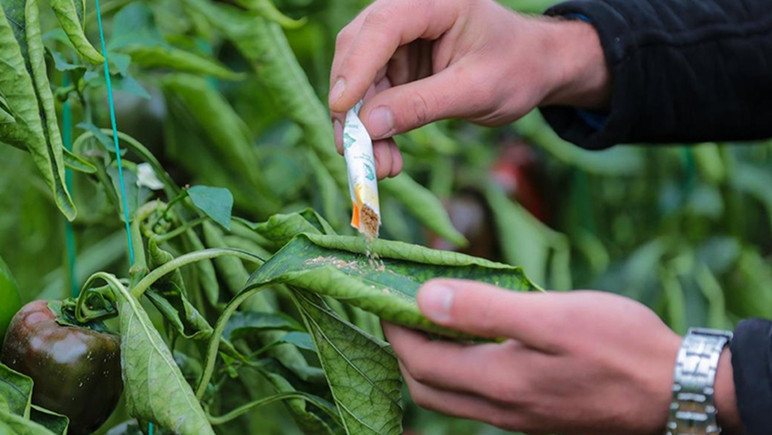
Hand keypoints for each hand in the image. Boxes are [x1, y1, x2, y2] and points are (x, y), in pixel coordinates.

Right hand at [329, 0, 609, 178]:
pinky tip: (388, 157)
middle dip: (353, 105)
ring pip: (360, 80)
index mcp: (436, 2)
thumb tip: (370, 126)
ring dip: (362, 126)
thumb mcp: (477, 90)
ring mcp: (400, 41)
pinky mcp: (397, 66)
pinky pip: (372, 98)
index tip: (342, 108)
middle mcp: (410, 14)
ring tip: (382, 167)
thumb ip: (424, 104)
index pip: (384, 25)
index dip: (357, 66)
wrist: (536, 69)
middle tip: (355, 152)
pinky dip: (375, 129)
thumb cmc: (518, 68)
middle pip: (359, 51)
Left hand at [383, 279, 739, 433]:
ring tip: (433, 320)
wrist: (675, 390)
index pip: (420, 361)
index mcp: (499, 382)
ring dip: (429, 360)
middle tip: (402, 308)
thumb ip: (484, 309)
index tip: (386, 296)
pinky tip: (475, 340)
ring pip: (449, 395)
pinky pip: (477, 397)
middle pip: (426, 386)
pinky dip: (459, 369)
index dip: (395, 329)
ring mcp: (517, 416)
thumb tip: (424, 299)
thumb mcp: (552, 316)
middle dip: (404, 348)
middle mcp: (500, 408)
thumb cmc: (619, 345)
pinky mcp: (534, 415)